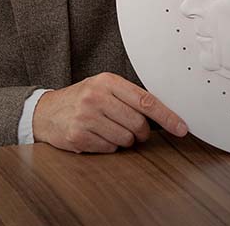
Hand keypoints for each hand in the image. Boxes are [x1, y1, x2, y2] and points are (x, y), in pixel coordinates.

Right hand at [32, 72, 187, 152]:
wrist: (47, 111)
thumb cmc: (82, 99)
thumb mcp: (103, 87)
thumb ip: (128, 96)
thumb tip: (163, 114)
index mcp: (108, 81)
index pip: (145, 100)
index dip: (167, 116)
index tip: (181, 127)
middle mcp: (96, 96)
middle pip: (138, 123)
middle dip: (142, 133)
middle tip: (136, 132)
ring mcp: (86, 116)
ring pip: (125, 139)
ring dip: (124, 140)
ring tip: (110, 130)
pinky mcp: (78, 135)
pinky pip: (109, 148)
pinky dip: (109, 146)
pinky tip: (97, 136)